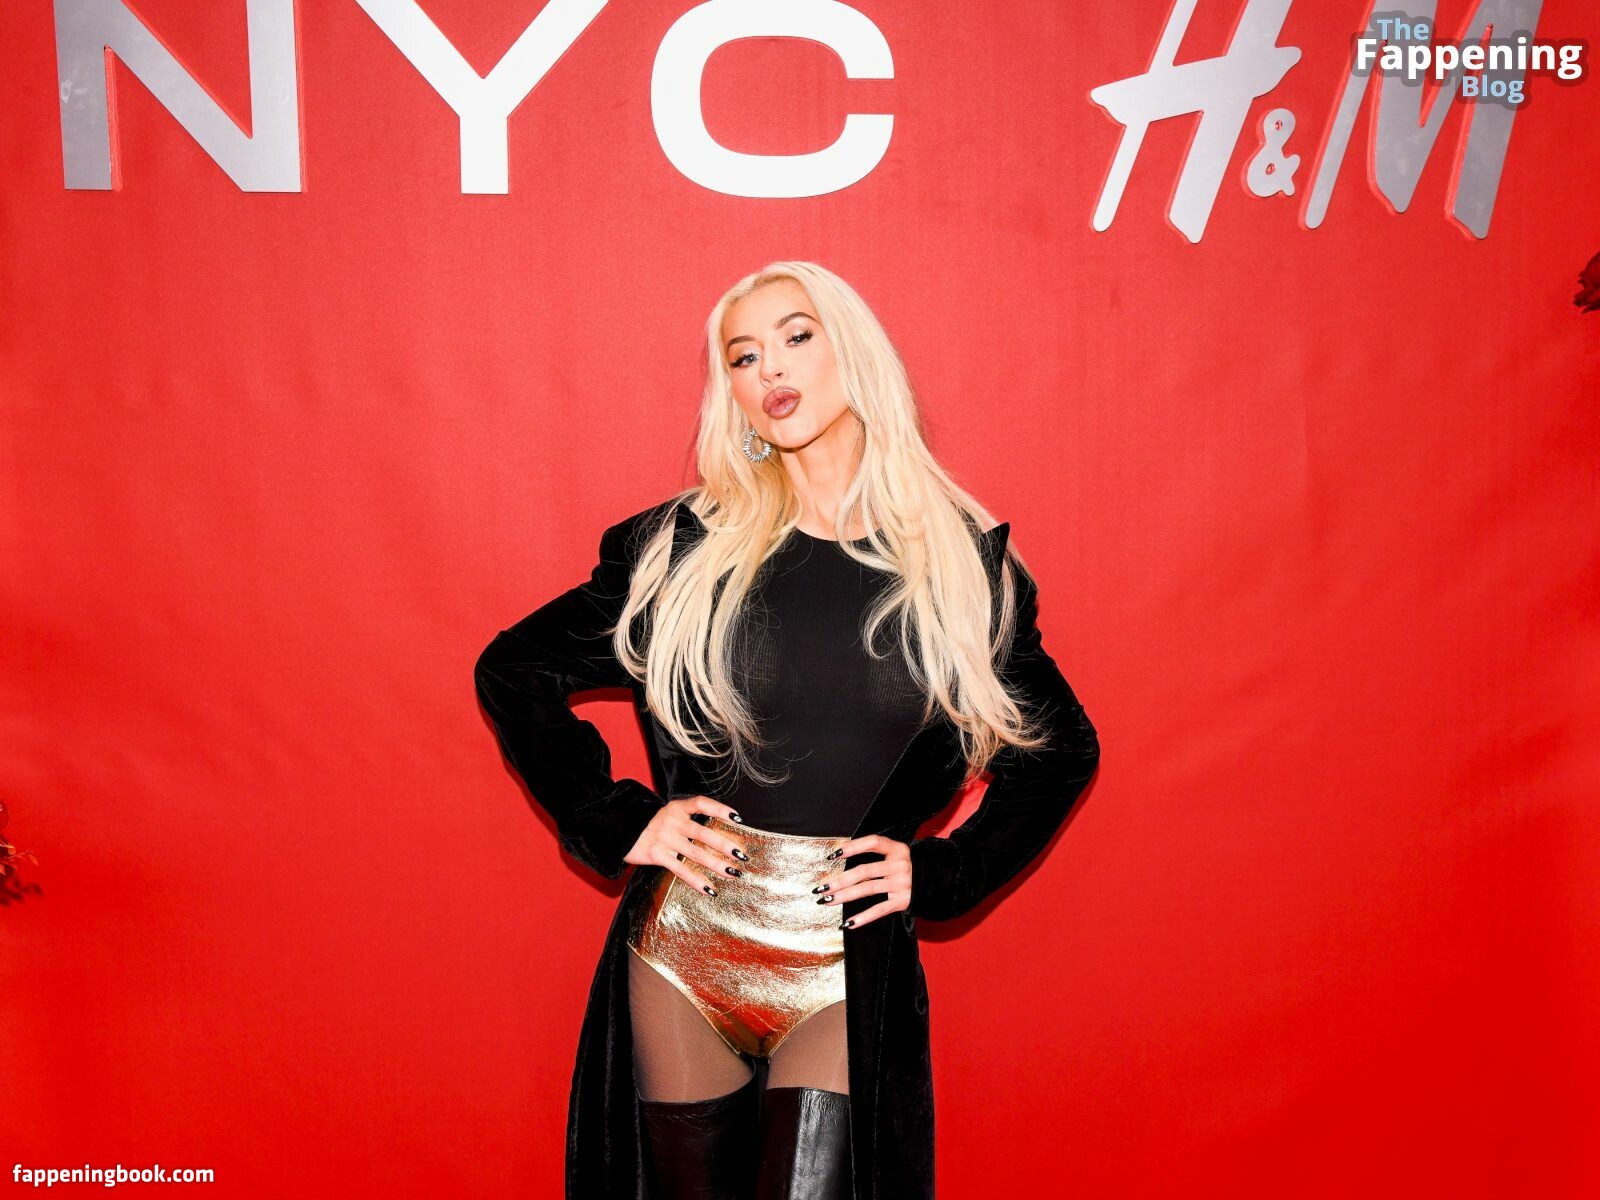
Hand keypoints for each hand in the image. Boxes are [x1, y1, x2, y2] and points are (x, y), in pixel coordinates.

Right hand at [624, 795, 748, 894]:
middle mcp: (671, 821)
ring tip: (733, 873)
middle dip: (725, 844)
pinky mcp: (657, 855)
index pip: (701, 804)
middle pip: (703, 833)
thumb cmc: (651, 825)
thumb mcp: (668, 815)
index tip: (738, 818)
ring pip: (695, 853)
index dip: (720, 810)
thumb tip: (718, 834)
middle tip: (742, 855)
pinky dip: (696, 880)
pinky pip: (680, 869)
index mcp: (677, 808)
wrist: (620, 831)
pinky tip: (709, 889)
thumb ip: (688, 820)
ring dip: (717, 864)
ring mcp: (664, 838)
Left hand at [813, 833, 910, 928]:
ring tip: (827, 901)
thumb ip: (872, 852)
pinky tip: (848, 923)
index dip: (852, 847)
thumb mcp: (893, 853)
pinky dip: (863, 917)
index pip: (872, 842)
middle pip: (864, 871)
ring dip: (844, 896)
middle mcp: (900, 865)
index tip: (832, 856)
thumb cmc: (901, 865)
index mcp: (897, 848)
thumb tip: (837, 855)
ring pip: (867, 889)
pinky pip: (879, 910)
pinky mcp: (903, 901)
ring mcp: (902, 883)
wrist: (930, 880)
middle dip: (840, 880)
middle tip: (821, 888)